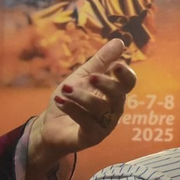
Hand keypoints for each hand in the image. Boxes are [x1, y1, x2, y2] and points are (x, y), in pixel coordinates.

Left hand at [29, 37, 136, 171]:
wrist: (51, 125)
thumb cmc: (71, 99)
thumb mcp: (83, 76)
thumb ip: (101, 61)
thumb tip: (120, 41)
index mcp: (114, 92)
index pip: (128, 83)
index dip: (125, 74)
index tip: (115, 64)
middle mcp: (114, 109)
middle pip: (118, 96)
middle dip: (105, 85)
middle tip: (91, 76)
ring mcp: (104, 125)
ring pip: (100, 108)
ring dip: (81, 96)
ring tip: (65, 89)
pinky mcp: (92, 137)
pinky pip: (87, 123)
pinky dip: (73, 110)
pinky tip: (61, 100)